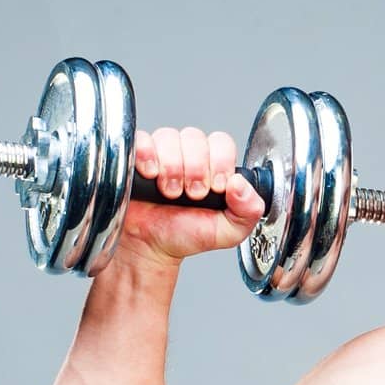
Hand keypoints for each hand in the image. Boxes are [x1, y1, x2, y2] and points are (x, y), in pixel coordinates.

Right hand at [114, 125, 265, 271]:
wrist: (151, 247)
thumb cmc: (186, 235)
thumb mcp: (227, 232)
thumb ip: (248, 211)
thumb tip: (241, 184)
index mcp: (213, 166)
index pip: (221, 143)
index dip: (219, 163)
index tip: (216, 188)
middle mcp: (188, 154)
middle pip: (195, 138)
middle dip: (196, 170)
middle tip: (191, 194)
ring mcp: (162, 152)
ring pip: (170, 137)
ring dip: (172, 168)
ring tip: (169, 192)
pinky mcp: (137, 154)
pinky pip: (143, 139)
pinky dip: (147, 156)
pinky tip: (150, 175)